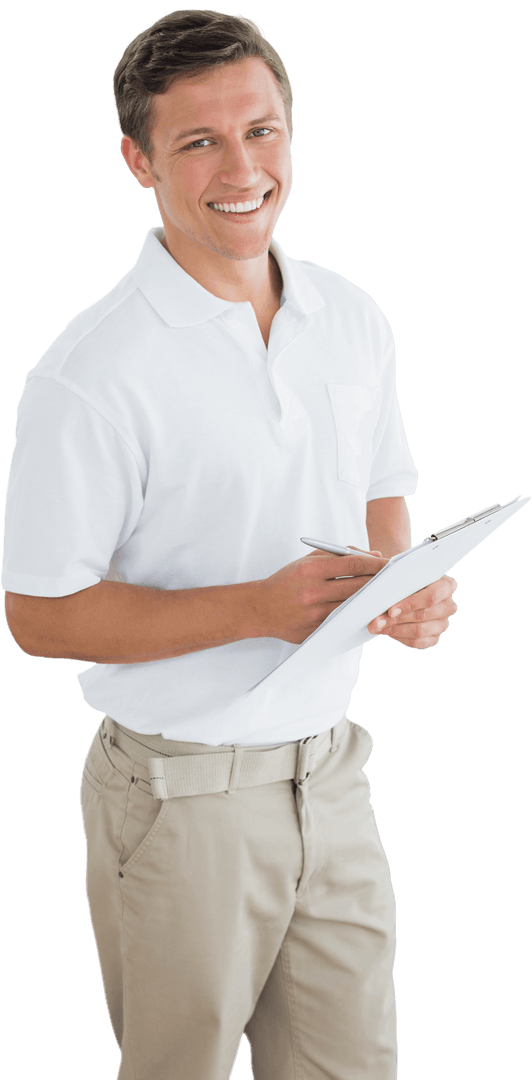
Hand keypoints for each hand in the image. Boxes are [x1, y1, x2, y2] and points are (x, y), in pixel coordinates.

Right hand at [255, 547, 387, 643]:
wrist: (259, 609)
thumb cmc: (286, 581)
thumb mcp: (307, 561)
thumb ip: (339, 555)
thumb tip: (373, 555)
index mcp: (310, 570)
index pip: (353, 564)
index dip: (376, 563)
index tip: (391, 563)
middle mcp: (313, 593)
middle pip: (358, 586)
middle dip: (380, 582)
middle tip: (396, 579)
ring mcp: (314, 615)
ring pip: (354, 606)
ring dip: (373, 601)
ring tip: (387, 594)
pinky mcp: (316, 631)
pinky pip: (345, 622)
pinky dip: (358, 615)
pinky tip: (368, 610)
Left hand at [367, 575, 458, 649]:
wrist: (405, 592)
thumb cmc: (405, 580)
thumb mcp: (403, 575)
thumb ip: (398, 580)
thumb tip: (384, 593)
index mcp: (446, 585)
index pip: (432, 596)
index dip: (410, 604)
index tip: (390, 610)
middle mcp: (448, 605)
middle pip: (423, 615)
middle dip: (396, 619)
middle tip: (376, 621)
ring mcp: (443, 623)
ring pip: (420, 631)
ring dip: (394, 629)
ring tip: (376, 626)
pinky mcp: (434, 637)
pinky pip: (418, 642)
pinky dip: (400, 637)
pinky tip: (386, 631)